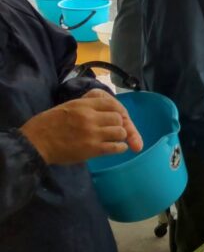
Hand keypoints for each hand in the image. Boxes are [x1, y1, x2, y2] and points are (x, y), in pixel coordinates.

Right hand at [20, 89, 143, 164]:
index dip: (118, 110)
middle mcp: (90, 117)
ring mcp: (92, 133)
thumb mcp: (67, 107)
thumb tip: (104, 108)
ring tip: (114, 139)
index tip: (118, 116)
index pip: (112, 103)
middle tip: (114, 130)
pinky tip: (117, 148)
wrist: (35, 144)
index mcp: (82, 105)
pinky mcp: (92, 149)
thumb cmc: (47, 125)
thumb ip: (86, 106)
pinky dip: (120, 148)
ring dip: (120, 136)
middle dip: (119, 124)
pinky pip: (116, 147)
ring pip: (121, 132)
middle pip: (118, 118)